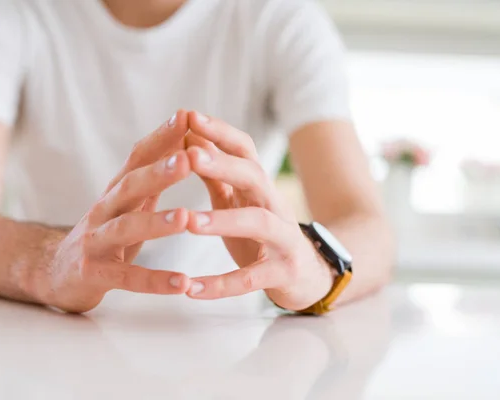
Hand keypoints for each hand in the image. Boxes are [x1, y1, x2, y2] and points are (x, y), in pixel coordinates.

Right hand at [32, 111, 191, 312]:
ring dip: (156, 223)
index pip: (137, 158)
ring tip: (186, 218)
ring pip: (125, 229)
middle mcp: (103, 211)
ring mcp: (95, 242)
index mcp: (116, 192)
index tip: (186, 117)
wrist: (54, 271)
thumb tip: (184, 145)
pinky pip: (126, 278)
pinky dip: (153, 280)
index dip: (160, 138)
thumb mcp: (127, 205)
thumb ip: (152, 181)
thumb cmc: (105, 234)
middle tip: (189, 159)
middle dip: (159, 171)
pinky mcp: (93, 274)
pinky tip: (182, 283)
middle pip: (129, 187)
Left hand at [184, 111, 334, 310]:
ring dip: (223, 220)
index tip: (189, 116)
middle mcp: (275, 206)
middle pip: (254, 177)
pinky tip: (191, 289)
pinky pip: (251, 279)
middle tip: (190, 156)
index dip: (220, 132)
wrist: (310, 274)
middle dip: (223, 164)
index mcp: (259, 187)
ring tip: (190, 221)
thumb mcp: (240, 202)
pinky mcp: (282, 274)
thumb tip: (190, 138)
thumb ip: (217, 175)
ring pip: (259, 223)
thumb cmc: (264, 234)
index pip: (244, 149)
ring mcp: (283, 240)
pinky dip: (221, 285)